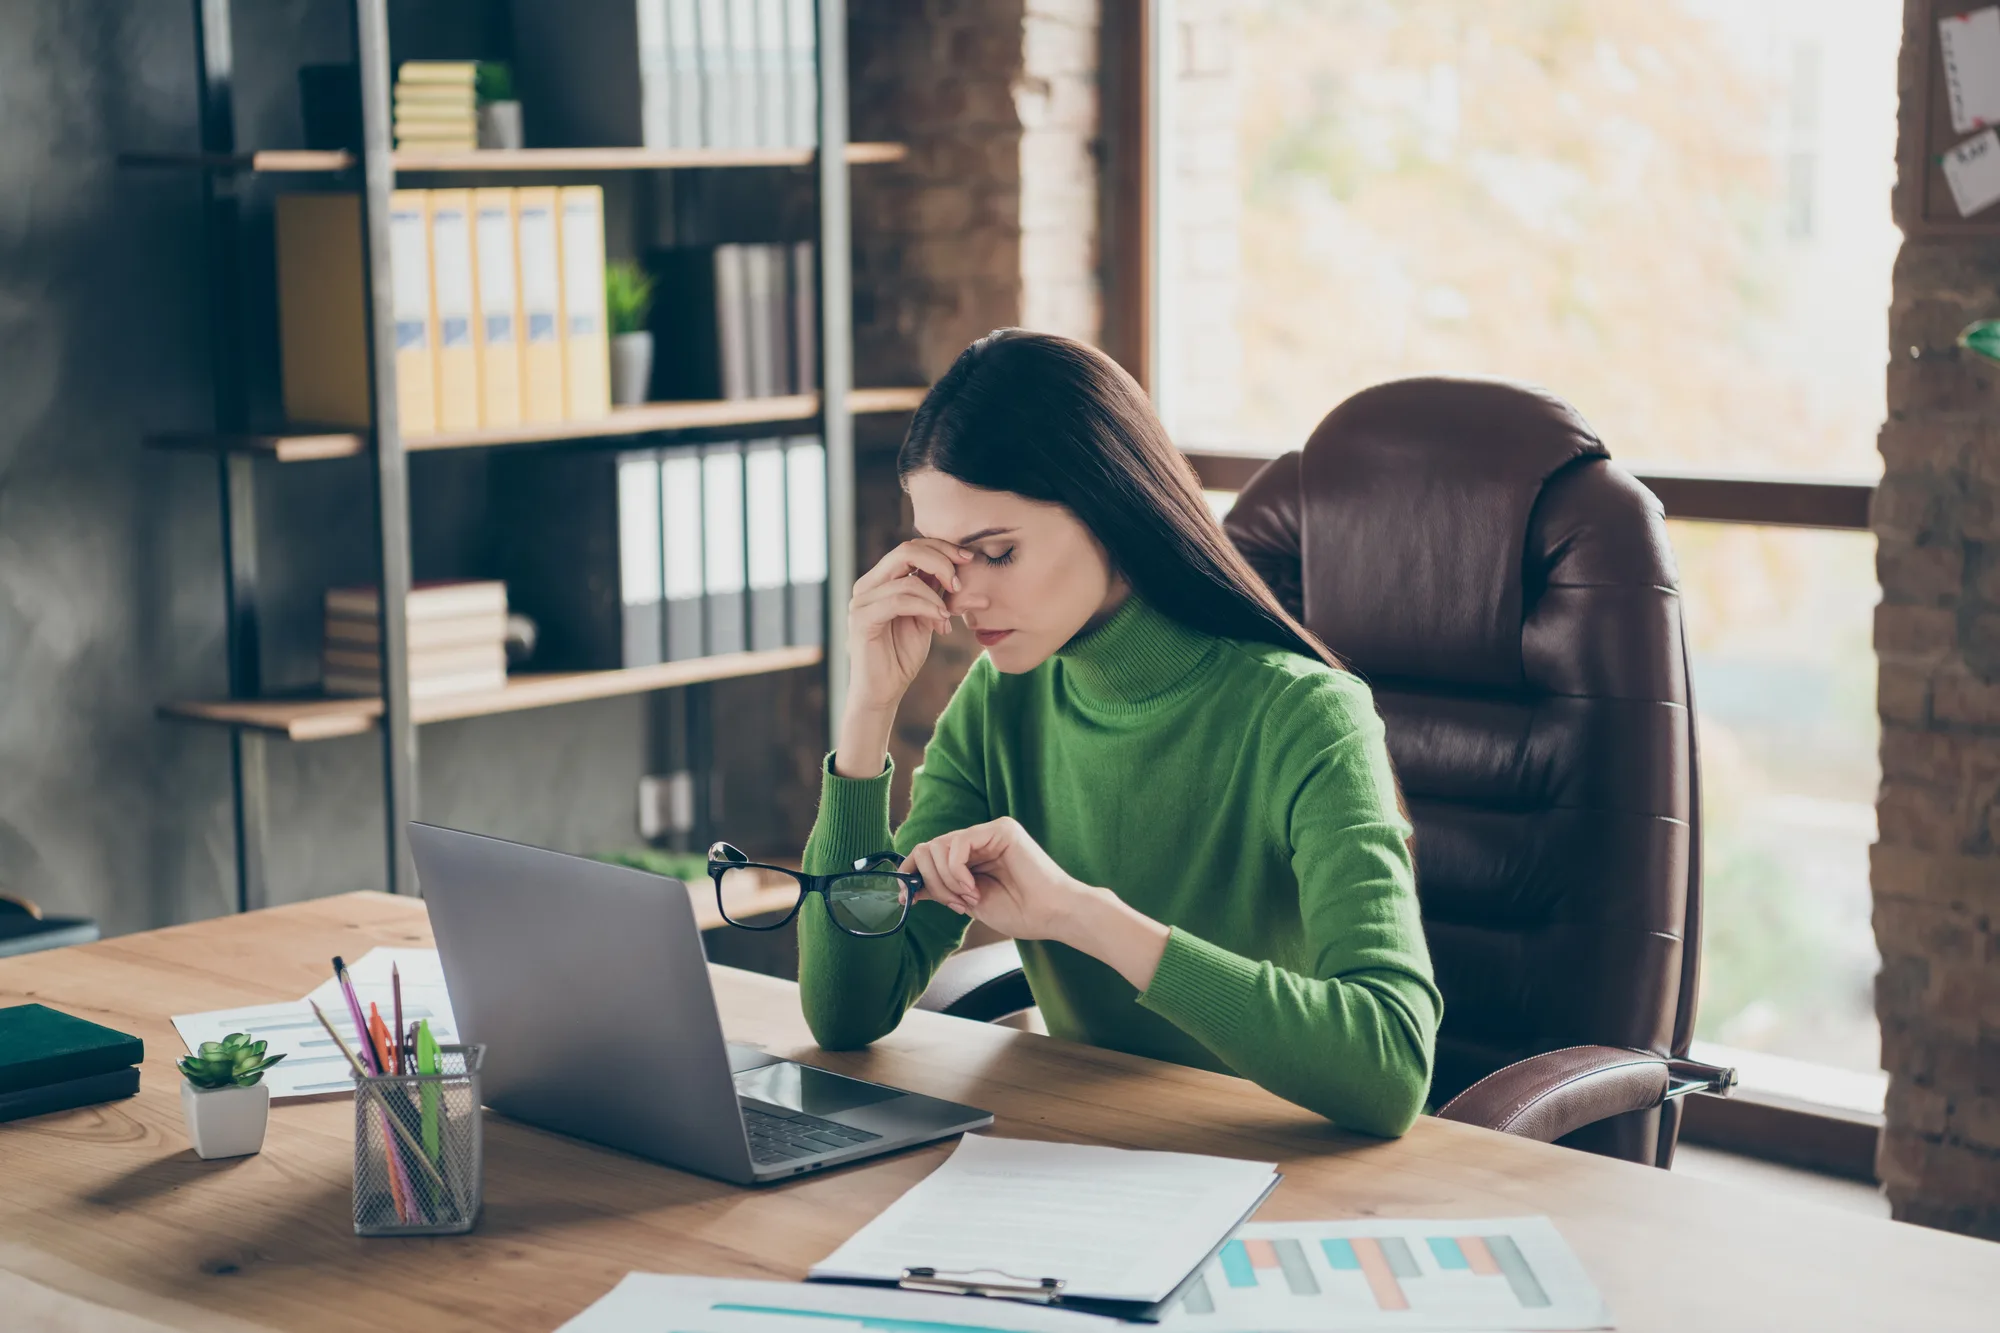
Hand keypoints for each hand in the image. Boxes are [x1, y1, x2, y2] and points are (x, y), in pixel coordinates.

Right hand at [845, 539, 982, 714]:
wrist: (883, 691)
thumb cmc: (902, 655)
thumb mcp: (927, 617)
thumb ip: (936, 592)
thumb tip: (964, 567)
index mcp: (881, 580)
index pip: (911, 547)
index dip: (942, 547)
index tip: (968, 559)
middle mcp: (868, 584)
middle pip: (906, 550)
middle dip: (941, 561)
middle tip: (960, 582)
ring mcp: (861, 600)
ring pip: (907, 578)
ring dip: (937, 596)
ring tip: (948, 616)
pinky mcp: (862, 618)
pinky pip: (900, 600)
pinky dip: (926, 607)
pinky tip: (940, 621)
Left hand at [908, 819, 1174, 990]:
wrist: (1054, 915)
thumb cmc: (1021, 912)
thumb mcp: (968, 901)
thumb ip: (941, 889)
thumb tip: (908, 886)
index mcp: (973, 855)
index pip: (930, 853)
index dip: (912, 871)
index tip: (905, 897)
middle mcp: (980, 838)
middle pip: (930, 848)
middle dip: (933, 881)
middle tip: (955, 904)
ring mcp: (990, 831)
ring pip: (939, 846)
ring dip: (946, 880)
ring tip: (968, 898)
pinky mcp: (1001, 829)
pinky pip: (958, 845)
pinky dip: (957, 872)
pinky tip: (974, 889)